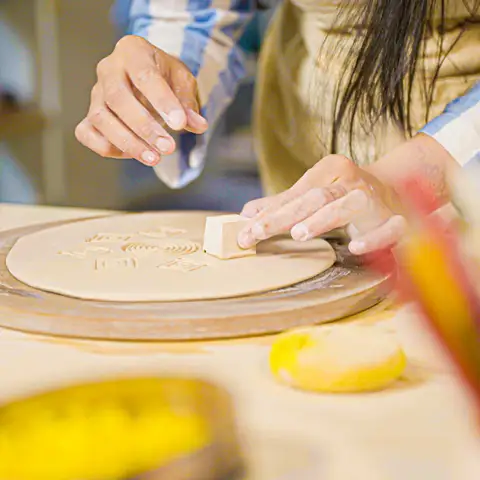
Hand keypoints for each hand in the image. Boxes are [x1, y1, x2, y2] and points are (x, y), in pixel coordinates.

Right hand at [75, 35, 207, 165]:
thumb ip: (188, 103)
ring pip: (100, 118)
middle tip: (168, 148)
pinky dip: (104, 146)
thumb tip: (198, 125)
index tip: (179, 124)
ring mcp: (95, 93)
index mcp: (133, 51)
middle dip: (144, 127)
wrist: (148, 77)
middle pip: (117, 98)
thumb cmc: (165, 77)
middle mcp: (108, 69)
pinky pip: (86, 133)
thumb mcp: (182, 82)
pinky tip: (130, 155)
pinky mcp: (89, 116)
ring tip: (154, 158)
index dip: (162, 101)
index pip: (144, 75)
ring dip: (128, 142)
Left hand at [238, 155, 406, 254]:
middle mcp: (351, 181)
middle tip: (258, 232)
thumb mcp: (314, 193)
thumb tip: (245, 215)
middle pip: (315, 198)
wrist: (398, 187)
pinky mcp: (395, 219)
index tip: (245, 231)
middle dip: (284, 217)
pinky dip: (373, 238)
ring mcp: (374, 198)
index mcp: (331, 169)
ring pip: (347, 206)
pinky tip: (355, 247)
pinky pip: (388, 228)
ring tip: (298, 233)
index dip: (269, 213)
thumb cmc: (345, 193)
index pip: (295, 193)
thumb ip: (282, 204)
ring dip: (323, 219)